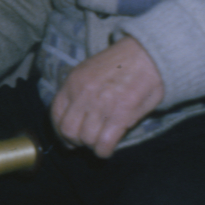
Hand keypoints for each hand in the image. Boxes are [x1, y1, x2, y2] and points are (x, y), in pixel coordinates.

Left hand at [51, 36, 163, 158]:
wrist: (148, 53)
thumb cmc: (122, 62)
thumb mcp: (90, 69)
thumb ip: (79, 91)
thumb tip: (74, 118)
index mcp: (74, 81)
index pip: (56, 114)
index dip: (61, 131)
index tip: (68, 137)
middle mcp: (84, 94)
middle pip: (68, 131)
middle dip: (76, 141)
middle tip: (87, 140)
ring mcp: (102, 105)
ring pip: (87, 139)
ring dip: (93, 145)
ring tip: (102, 140)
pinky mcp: (121, 114)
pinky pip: (104, 143)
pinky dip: (104, 151)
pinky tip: (108, 148)